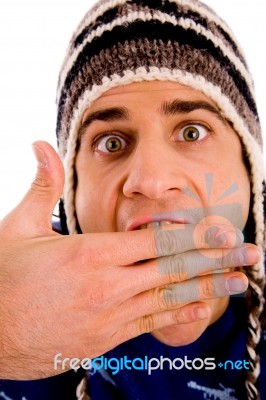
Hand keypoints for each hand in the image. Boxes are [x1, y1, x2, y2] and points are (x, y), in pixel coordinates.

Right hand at [0, 141, 258, 378]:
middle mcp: (107, 286)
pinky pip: (152, 324)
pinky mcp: (105, 338)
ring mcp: (109, 316)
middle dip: (216, 259)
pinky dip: (179, 315)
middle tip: (250, 254)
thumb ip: (42, 186)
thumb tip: (41, 144)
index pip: (155, 239)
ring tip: (239, 282)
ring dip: (208, 289)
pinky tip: (201, 310)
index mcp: (90, 253)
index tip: (221, 230)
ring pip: (170, 299)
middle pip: (173, 268)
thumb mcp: (17, 227)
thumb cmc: (2, 279)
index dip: (192, 233)